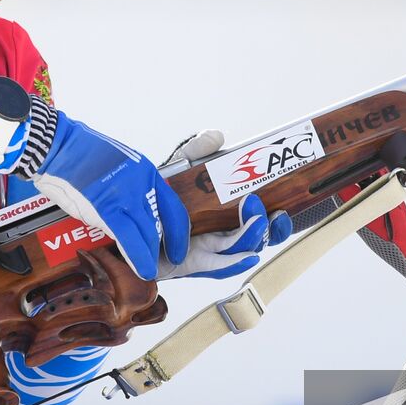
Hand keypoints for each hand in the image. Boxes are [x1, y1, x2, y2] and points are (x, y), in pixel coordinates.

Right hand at [31, 113, 189, 279]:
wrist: (58, 146)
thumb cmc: (81, 155)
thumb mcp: (118, 165)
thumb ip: (130, 187)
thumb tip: (133, 213)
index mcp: (146, 172)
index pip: (173, 208)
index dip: (178, 233)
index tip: (177, 249)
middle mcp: (142, 183)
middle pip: (160, 225)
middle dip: (160, 249)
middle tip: (158, 263)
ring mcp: (126, 196)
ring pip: (148, 234)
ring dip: (149, 257)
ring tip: (149, 271)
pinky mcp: (106, 208)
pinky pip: (129, 239)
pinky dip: (138, 257)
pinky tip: (142, 269)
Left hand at [155, 129, 291, 280]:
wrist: (122, 212)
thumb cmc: (155, 196)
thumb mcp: (180, 168)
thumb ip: (199, 151)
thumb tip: (217, 137)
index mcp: (224, 219)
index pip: (259, 224)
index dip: (276, 222)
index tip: (284, 209)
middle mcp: (218, 239)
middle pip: (255, 241)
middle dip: (268, 229)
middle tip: (270, 211)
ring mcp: (205, 254)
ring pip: (239, 252)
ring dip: (252, 237)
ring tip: (258, 221)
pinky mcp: (187, 265)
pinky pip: (213, 267)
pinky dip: (232, 262)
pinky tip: (248, 255)